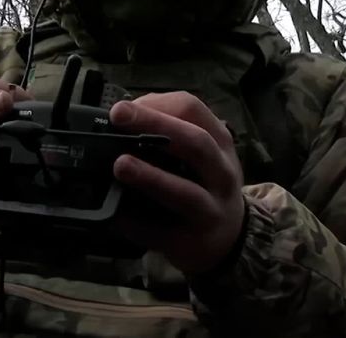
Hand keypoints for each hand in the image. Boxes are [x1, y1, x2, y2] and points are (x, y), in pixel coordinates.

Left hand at [110, 92, 245, 274]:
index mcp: (219, 142)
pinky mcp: (192, 242)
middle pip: (195, 143)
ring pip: (184, 192)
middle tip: (118, 116)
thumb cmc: (205, 184)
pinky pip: (161, 231)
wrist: (230, 237)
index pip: (193, 110)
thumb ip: (170, 133)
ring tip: (121, 164)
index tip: (123, 108)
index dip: (157, 104)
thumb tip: (122, 119)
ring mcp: (210, 210)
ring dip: (151, 177)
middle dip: (155, 125)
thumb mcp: (202, 153)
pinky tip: (115, 213)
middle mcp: (221, 174)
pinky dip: (135, 222)